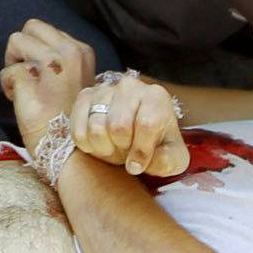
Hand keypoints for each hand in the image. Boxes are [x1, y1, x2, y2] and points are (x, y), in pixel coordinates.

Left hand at [0, 18, 99, 151]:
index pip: (47, 31)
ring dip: (13, 63)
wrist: (71, 150)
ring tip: (23, 87)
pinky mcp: (31, 78)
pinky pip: (8, 70)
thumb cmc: (68, 117)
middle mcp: (69, 52)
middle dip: (21, 48)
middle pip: (31, 27)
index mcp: (81, 51)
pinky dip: (7, 84)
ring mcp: (51, 64)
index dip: (37, 50)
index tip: (41, 74)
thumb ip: (60, 60)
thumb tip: (32, 46)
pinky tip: (19, 99)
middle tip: (26, 74)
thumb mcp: (75, 78)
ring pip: (16, 40)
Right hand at [71, 76, 188, 179]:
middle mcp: (129, 86)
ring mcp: (103, 90)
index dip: (141, 151)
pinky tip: (100, 144)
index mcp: (156, 97)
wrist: (136, 134)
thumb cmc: (158, 145)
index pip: (147, 124)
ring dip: (104, 149)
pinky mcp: (84, 98)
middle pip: (118, 126)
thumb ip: (167, 161)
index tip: (138, 166)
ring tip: (114, 148)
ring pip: (96, 129)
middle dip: (121, 149)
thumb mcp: (173, 157)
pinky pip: (78, 130)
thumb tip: (139, 163)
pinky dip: (88, 146)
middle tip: (126, 153)